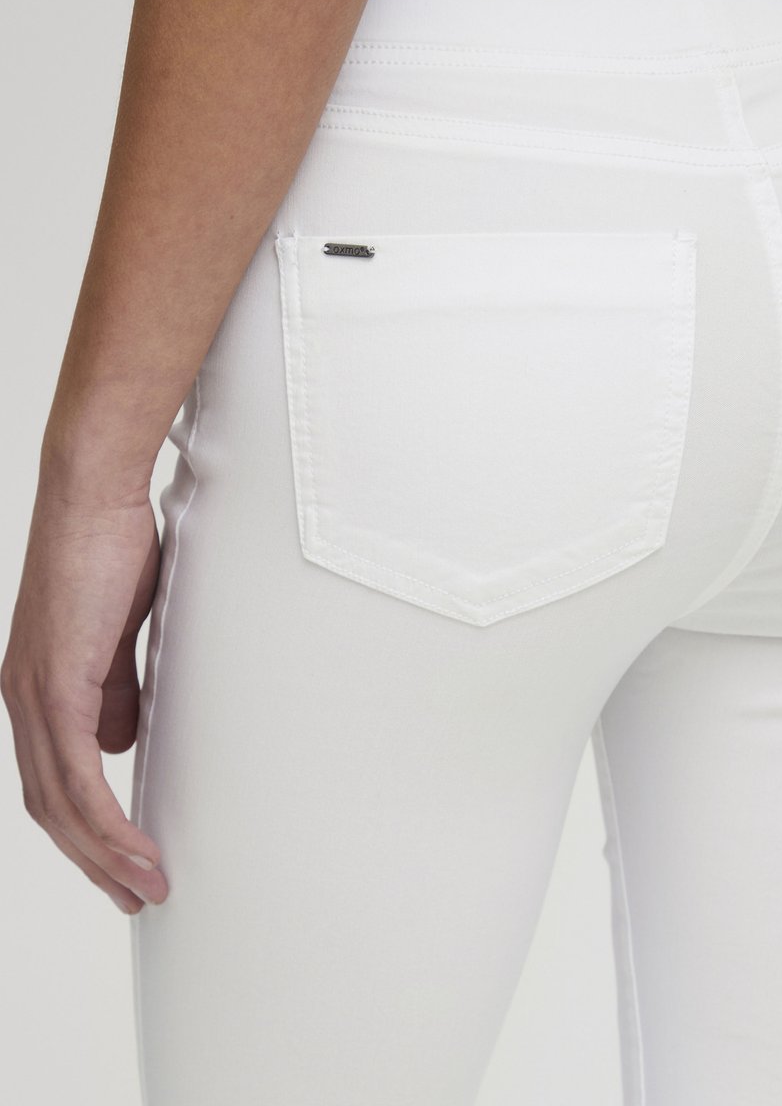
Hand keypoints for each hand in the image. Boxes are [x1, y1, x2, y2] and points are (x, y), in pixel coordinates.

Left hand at [1, 471, 169, 913]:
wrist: (93, 496)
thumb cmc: (109, 550)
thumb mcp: (117, 636)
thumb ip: (116, 692)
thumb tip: (122, 741)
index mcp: (38, 690)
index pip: (52, 782)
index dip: (85, 831)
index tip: (121, 863)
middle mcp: (23, 700)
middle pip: (50, 808)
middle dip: (93, 862)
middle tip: (134, 896)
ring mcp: (34, 695)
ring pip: (60, 805)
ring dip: (104, 856)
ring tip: (147, 886)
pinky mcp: (55, 685)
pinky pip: (77, 776)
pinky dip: (107, 822)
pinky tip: (134, 848)